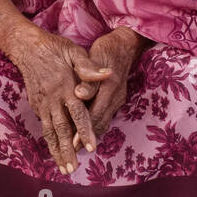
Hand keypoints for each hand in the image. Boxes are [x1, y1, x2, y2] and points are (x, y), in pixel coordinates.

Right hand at [3, 24, 112, 174]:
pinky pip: (44, 126)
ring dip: (57, 151)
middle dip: (67, 151)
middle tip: (73, 169)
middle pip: (61, 129)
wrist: (26, 47)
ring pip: (50, 132)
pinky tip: (55, 152)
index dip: (84, 131)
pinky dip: (49, 141)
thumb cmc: (54, 48)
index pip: (78, 114)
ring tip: (64, 169)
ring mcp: (43, 103)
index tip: (91, 147)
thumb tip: (108, 75)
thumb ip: (89, 67)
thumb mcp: (74, 52)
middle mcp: (53, 99)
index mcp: (66, 88)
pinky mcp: (37, 105)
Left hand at [72, 27, 149, 143]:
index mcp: (109, 88)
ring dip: (90, 134)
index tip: (71, 143)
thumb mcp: (95, 58)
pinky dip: (94, 125)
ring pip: (103, 122)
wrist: (126, 44)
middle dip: (85, 139)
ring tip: (75, 146)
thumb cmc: (106, 49)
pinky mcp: (116, 99)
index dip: (83, 131)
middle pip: (100, 124)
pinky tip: (83, 129)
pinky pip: (105, 116)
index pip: (95, 116)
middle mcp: (116, 97)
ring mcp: (118, 99)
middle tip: (70, 151)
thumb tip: (79, 95)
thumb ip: (88, 79)